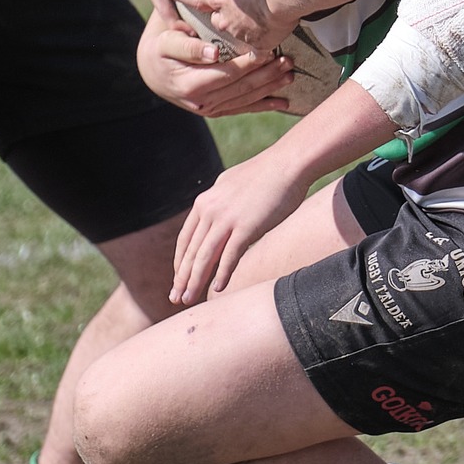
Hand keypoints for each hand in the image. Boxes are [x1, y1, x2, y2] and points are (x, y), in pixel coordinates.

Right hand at [136, 0, 295, 116]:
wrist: (150, 69)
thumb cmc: (160, 45)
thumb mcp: (166, 40)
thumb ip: (187, 46)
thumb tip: (214, 54)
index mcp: (189, 83)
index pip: (227, 74)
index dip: (250, 64)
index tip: (271, 51)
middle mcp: (200, 101)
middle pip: (241, 88)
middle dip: (267, 76)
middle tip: (289, 62)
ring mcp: (208, 109)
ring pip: (245, 100)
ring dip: (270, 89)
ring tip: (290, 76)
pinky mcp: (214, 110)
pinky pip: (241, 108)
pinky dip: (263, 105)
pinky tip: (283, 102)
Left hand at [172, 155, 311, 304]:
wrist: (287, 164)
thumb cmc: (265, 175)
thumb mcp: (230, 185)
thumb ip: (219, 203)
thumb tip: (216, 216)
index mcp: (204, 202)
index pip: (185, 239)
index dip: (180, 262)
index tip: (178, 278)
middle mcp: (210, 211)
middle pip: (190, 251)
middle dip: (182, 278)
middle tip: (175, 298)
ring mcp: (226, 219)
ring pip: (204, 257)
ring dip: (195, 281)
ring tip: (189, 299)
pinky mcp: (246, 227)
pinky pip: (229, 257)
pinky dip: (222, 275)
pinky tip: (217, 289)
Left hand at [195, 0, 299, 53]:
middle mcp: (225, 19)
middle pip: (216, 18)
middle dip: (223, 11)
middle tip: (236, 3)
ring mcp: (242, 34)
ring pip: (236, 32)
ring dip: (242, 25)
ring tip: (255, 17)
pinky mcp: (260, 44)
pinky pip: (257, 49)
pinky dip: (261, 43)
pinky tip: (267, 38)